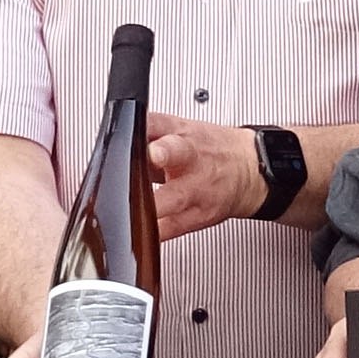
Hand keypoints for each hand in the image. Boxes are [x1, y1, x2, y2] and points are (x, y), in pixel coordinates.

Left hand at [142, 112, 267, 239]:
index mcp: (180, 132)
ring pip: (175, 197)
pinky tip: (143, 235)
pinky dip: (156, 233)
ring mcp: (196, 188)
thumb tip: (109, 145)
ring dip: (157, 204)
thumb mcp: (180, 130)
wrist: (249, 169)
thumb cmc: (209, 150)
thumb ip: (146, 136)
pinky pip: (173, 227)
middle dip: (163, 152)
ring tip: (139, 211)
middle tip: (154, 155)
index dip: (145, 125)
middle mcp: (190, 158)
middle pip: (176, 151)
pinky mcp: (198, 215)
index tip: (131, 132)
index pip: (158, 122)